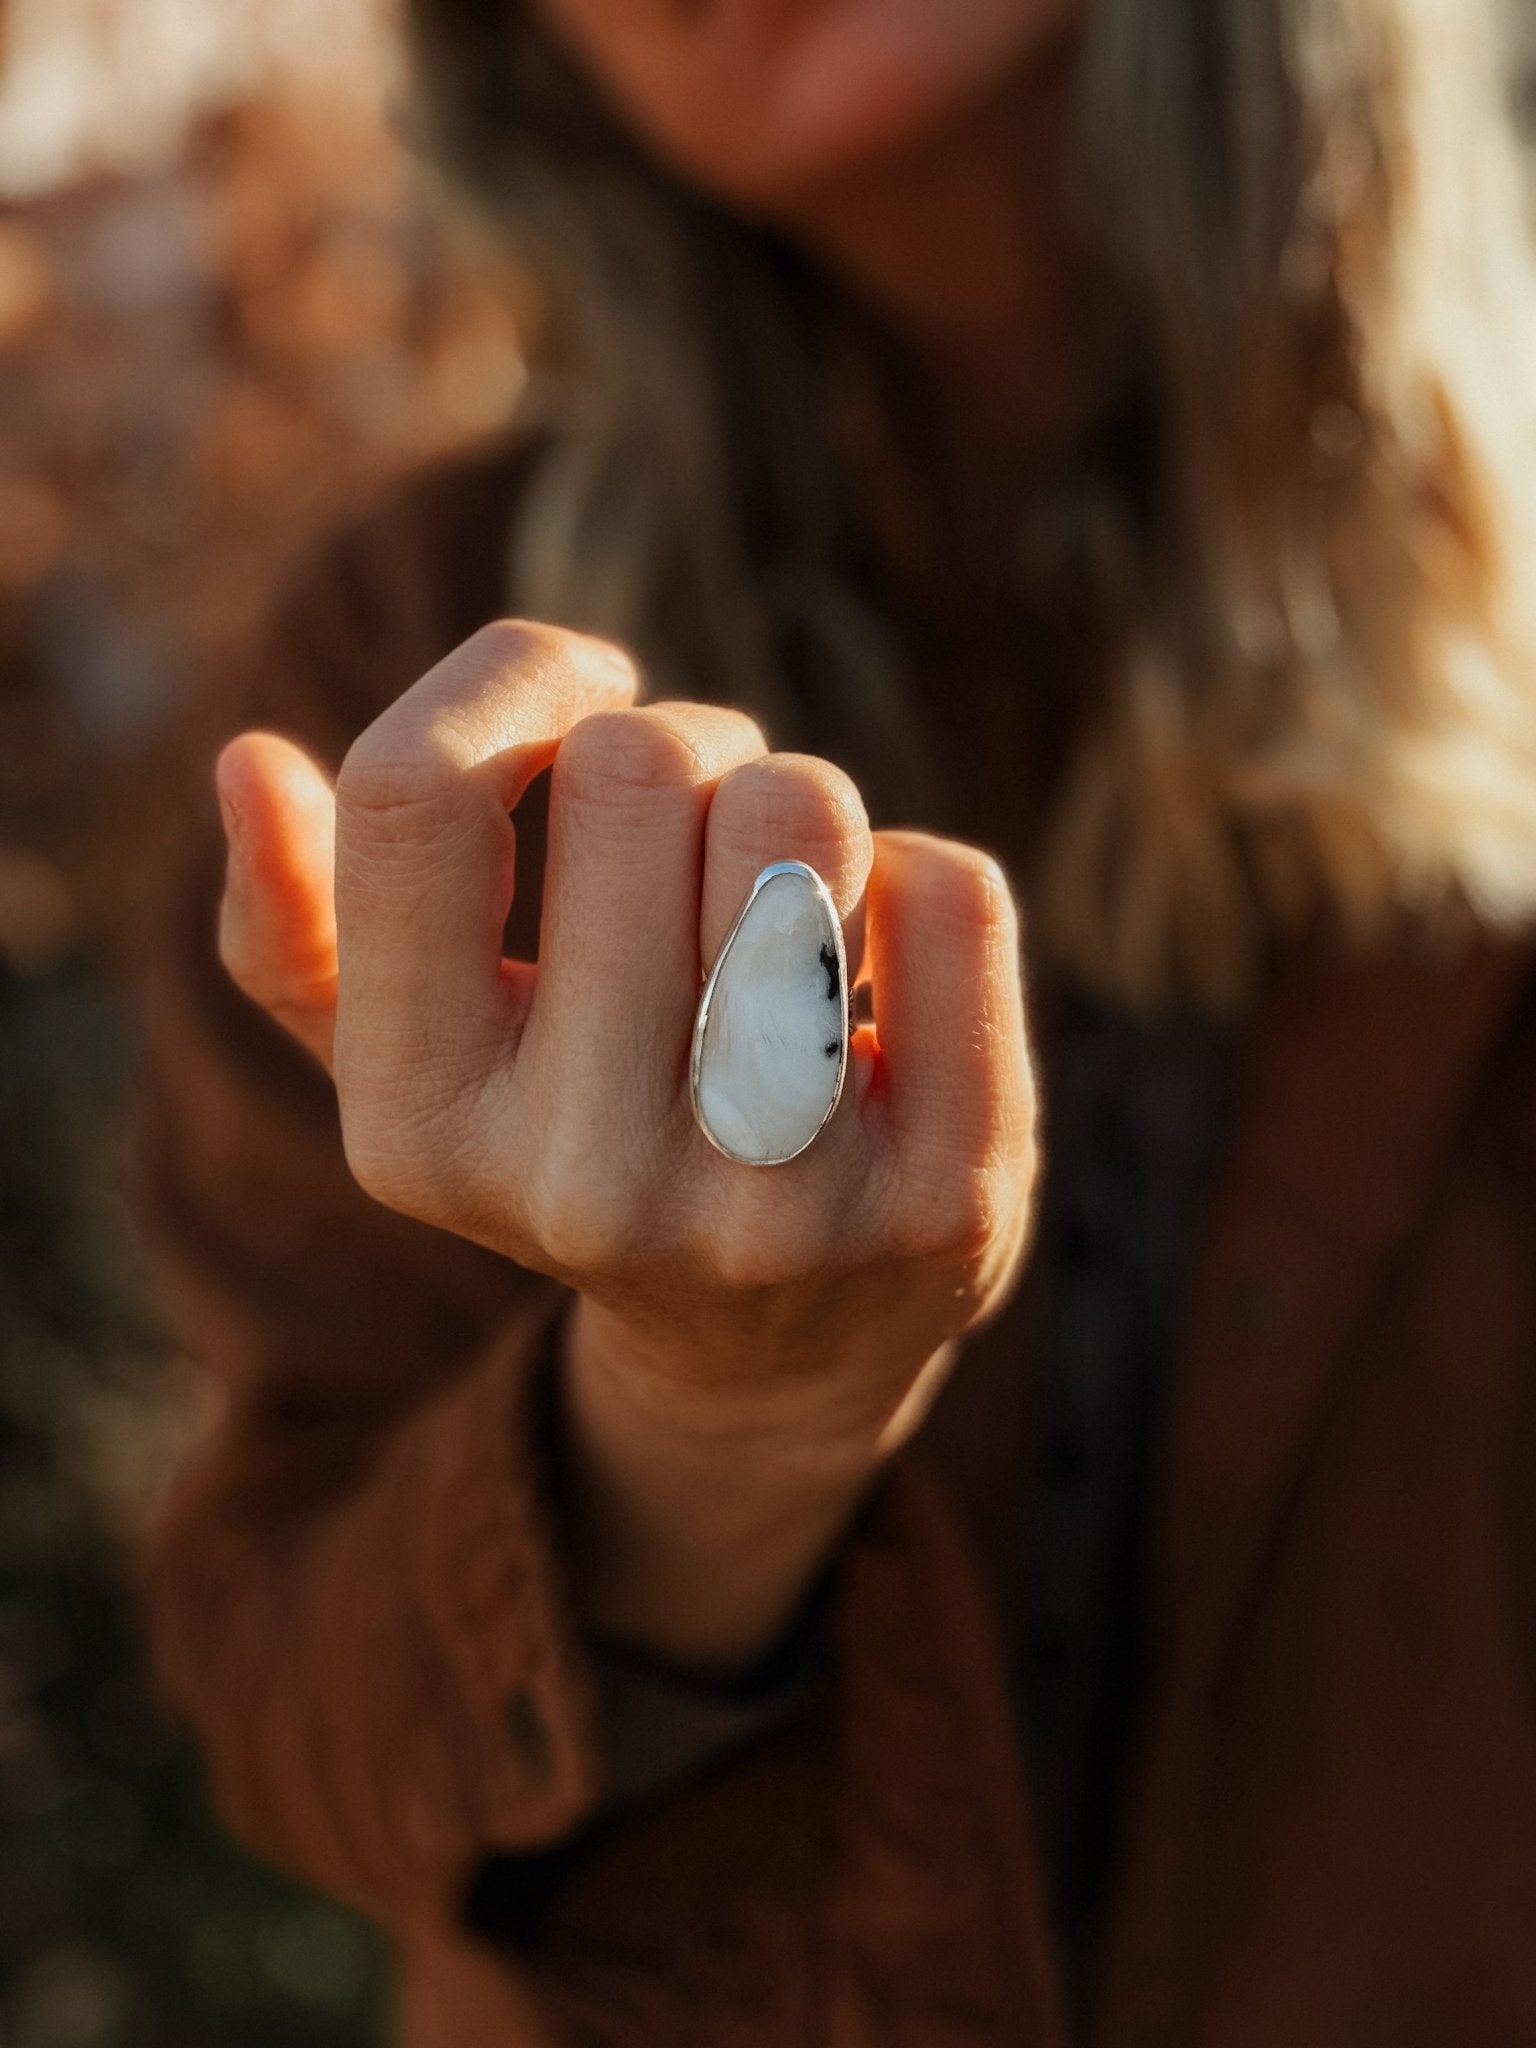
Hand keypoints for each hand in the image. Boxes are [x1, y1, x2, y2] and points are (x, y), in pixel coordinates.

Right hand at [216, 620, 1036, 1661]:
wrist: (774, 1355)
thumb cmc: (578, 1145)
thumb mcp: (419, 1070)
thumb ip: (300, 930)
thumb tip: (249, 761)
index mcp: (418, 1132)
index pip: (410, 794)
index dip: (507, 673)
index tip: (577, 682)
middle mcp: (587, 1186)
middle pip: (637, 765)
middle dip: (683, 744)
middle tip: (701, 824)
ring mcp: (778, 1203)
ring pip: (802, 812)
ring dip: (800, 805)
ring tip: (785, 894)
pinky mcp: (946, 1197)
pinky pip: (953, 890)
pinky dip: (918, 881)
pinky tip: (883, 969)